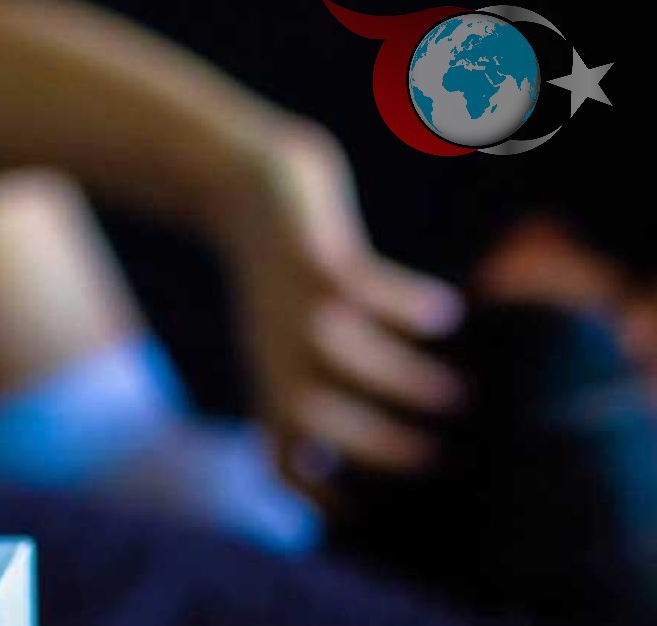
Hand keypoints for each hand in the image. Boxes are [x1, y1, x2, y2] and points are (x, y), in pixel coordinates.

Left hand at [221, 120, 464, 507]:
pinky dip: (405, 303)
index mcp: (271, 382)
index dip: (319, 498)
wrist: (248, 192)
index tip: (377, 516)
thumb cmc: (291, 281)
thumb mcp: (295, 342)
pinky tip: (447, 310)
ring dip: (404, 379)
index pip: (279, 461)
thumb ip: (334, 394)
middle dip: (376, 447)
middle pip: (310, 417)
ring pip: (341, 354)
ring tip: (459, 392)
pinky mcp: (311, 254)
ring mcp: (291, 304)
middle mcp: (276, 352)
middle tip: (439, 459)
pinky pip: (361, 287)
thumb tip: (401, 443)